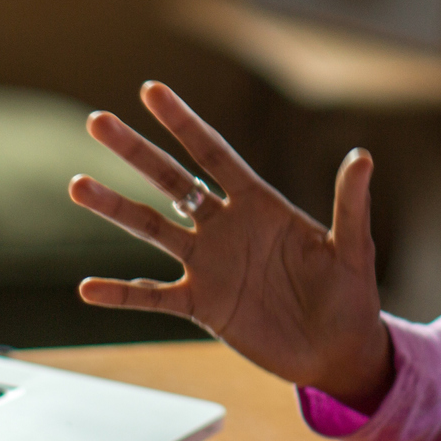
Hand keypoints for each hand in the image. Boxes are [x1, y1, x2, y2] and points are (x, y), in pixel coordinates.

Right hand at [69, 81, 393, 411]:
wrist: (339, 351)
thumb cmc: (350, 294)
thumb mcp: (352, 247)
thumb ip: (350, 203)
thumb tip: (363, 156)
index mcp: (259, 204)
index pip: (213, 154)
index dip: (183, 122)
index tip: (151, 90)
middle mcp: (225, 228)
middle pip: (171, 181)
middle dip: (135, 151)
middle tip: (97, 121)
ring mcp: (209, 265)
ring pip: (152, 230)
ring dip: (115, 208)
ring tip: (77, 185)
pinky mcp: (202, 306)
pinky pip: (154, 298)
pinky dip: (121, 295)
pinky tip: (87, 289)